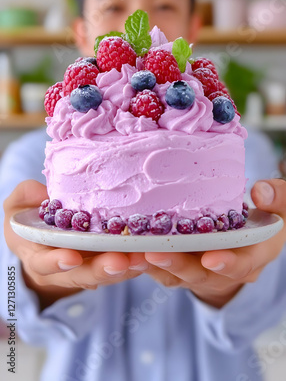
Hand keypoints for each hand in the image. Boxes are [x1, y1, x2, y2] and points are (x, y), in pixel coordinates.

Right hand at [3, 180, 146, 308]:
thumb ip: (25, 197)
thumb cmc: (28, 217)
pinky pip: (119, 267)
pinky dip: (133, 263)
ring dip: (124, 269)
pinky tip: (148, 255)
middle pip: (80, 274)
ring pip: (104, 274)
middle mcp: (61, 268)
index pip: (42, 263)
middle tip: (120, 262)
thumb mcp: (19, 205)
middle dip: (101, 269)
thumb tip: (41, 193)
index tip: (71, 257)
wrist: (42, 236)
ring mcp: (84, 267)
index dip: (56, 262)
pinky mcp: (103, 262)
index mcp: (35, 254)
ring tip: (142, 258)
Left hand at [144, 179, 285, 307]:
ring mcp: (200, 270)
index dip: (228, 264)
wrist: (250, 235)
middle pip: (201, 274)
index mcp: (254, 256)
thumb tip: (260, 192)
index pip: (243, 265)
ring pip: (175, 274)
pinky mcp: (180, 265)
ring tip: (132, 252)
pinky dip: (142, 259)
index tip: (211, 258)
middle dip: (178, 265)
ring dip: (152, 265)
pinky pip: (160, 266)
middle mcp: (225, 269)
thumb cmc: (267, 217)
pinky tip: (125, 246)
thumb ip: (278, 197)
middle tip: (156, 252)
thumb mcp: (282, 207)